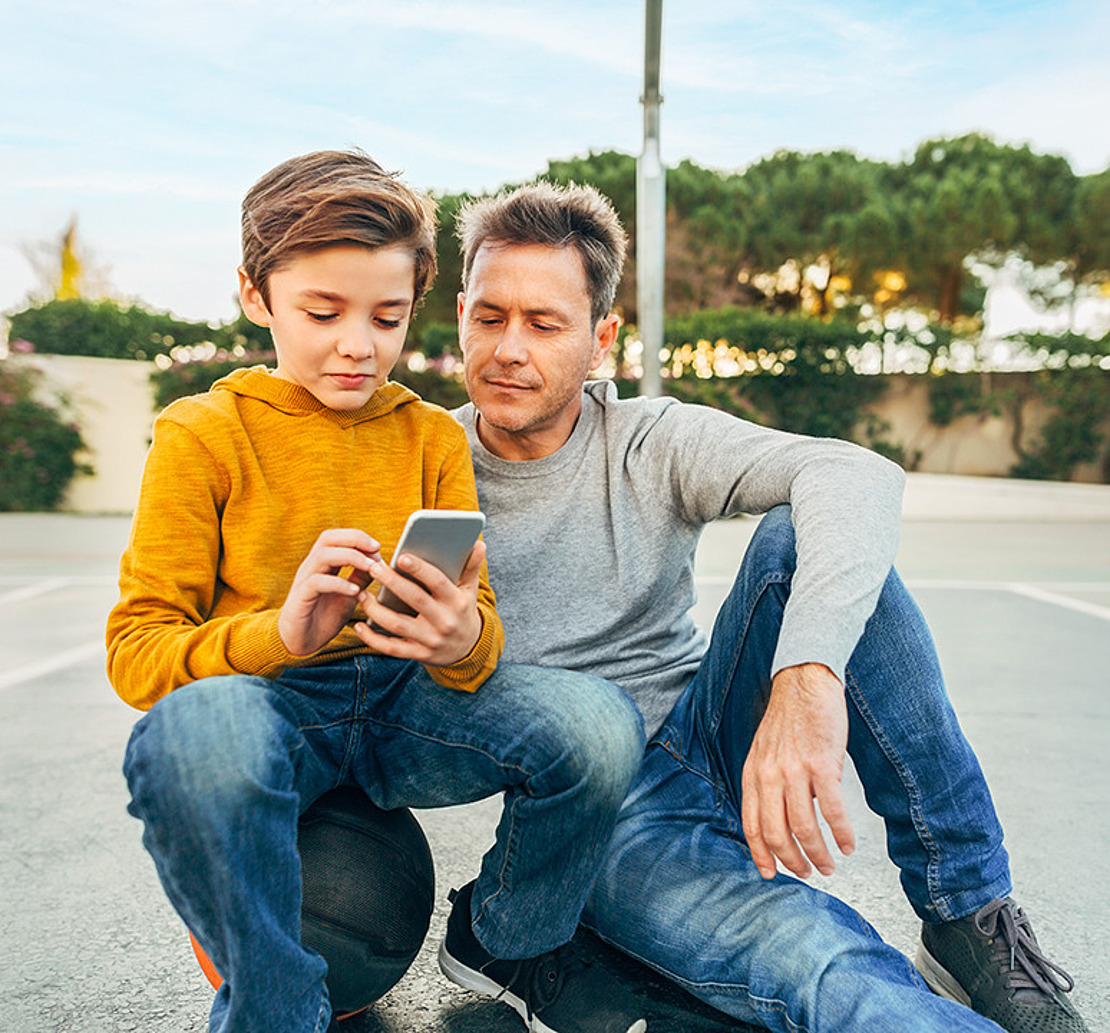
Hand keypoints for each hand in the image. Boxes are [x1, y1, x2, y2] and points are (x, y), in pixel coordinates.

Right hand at [278, 529, 380, 656]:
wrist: (302, 643)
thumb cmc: (325, 617)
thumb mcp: (349, 595)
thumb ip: (360, 577)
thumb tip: (380, 562)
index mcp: (322, 564)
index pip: (336, 537)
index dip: (357, 537)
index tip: (377, 547)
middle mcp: (311, 567)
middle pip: (327, 538)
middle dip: (354, 539)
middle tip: (375, 548)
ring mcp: (304, 581)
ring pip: (322, 556)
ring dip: (351, 558)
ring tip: (370, 568)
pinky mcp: (300, 598)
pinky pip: (317, 582)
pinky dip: (338, 583)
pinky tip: (355, 592)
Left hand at [354, 541, 485, 666]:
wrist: (468, 649)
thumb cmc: (462, 610)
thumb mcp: (469, 590)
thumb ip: (471, 566)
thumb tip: (478, 542)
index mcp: (456, 601)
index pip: (437, 582)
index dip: (420, 569)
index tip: (401, 556)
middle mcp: (444, 621)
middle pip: (414, 599)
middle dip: (392, 583)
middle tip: (373, 568)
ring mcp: (430, 640)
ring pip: (398, 625)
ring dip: (376, 610)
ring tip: (361, 594)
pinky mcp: (419, 654)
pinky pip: (392, 648)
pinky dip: (373, 639)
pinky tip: (359, 626)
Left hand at [740, 663, 854, 879]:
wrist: (804, 683)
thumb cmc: (788, 719)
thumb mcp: (764, 752)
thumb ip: (768, 784)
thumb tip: (786, 820)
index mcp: (753, 774)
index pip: (751, 824)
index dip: (760, 854)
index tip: (771, 873)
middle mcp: (769, 775)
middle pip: (776, 833)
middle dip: (792, 860)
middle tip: (808, 873)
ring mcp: (795, 770)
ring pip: (804, 827)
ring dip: (818, 853)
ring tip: (829, 865)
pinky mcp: (822, 764)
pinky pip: (832, 810)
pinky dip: (842, 833)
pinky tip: (848, 845)